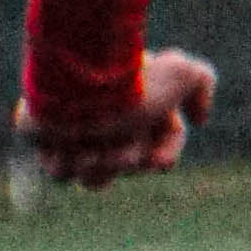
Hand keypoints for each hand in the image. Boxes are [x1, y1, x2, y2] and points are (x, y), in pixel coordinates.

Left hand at [16, 45, 219, 185]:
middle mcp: (111, 123)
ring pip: (94, 177)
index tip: (156, 160)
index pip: (162, 149)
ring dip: (95, 167)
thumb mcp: (182, 73)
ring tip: (87, 150)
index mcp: (139, 110)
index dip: (162, 157)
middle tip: (118, 151)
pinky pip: (60, 173)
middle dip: (125, 162)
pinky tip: (65, 145)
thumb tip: (197, 117)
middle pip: (128, 167)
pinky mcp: (48, 143)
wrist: (73, 87)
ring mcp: (79, 135)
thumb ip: (202, 84)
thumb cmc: (129, 87)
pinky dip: (64, 163)